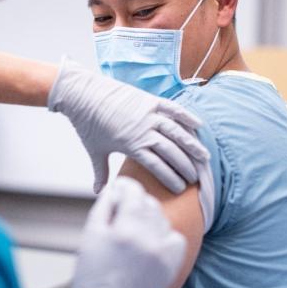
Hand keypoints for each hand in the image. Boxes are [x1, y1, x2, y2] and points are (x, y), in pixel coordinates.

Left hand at [48, 57, 209, 193]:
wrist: (81, 94)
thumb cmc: (87, 124)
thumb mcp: (94, 151)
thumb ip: (101, 172)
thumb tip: (99, 193)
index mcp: (130, 145)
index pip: (157, 165)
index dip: (170, 178)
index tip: (180, 188)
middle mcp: (142, 130)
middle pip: (171, 150)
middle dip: (185, 165)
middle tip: (196, 177)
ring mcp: (147, 113)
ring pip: (176, 131)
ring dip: (191, 144)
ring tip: (204, 157)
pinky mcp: (148, 99)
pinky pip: (172, 108)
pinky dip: (186, 116)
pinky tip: (198, 126)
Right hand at [66, 177, 185, 287]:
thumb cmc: (92, 273)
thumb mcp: (90, 233)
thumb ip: (104, 205)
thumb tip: (116, 188)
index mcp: (124, 229)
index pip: (134, 192)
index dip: (126, 186)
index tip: (121, 186)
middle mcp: (147, 239)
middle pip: (149, 203)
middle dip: (136, 202)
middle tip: (124, 209)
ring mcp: (162, 254)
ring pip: (162, 219)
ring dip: (150, 217)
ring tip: (135, 228)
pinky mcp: (171, 266)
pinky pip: (176, 238)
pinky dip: (166, 235)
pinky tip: (152, 240)